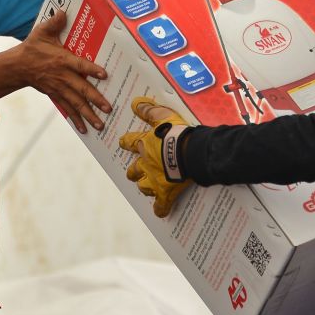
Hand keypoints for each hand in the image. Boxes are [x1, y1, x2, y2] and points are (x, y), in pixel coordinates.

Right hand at [15, 11, 110, 133]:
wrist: (17, 67)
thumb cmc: (32, 48)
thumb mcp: (42, 32)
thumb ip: (54, 22)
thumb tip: (63, 11)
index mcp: (62, 60)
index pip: (79, 65)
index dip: (91, 70)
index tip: (104, 74)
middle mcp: (62, 76)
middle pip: (81, 89)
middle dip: (95, 99)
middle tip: (108, 107)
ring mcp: (58, 88)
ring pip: (76, 103)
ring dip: (88, 114)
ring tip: (100, 125)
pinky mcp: (55, 95)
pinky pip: (67, 109)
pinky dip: (76, 119)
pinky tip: (85, 129)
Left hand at [118, 97, 191, 217]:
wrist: (191, 151)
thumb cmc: (178, 133)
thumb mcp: (163, 115)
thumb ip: (149, 110)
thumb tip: (135, 102)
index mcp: (145, 145)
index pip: (130, 143)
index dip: (126, 143)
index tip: (123, 142)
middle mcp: (146, 164)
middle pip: (133, 170)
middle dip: (134, 171)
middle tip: (136, 170)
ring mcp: (154, 180)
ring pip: (144, 186)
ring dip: (145, 186)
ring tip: (149, 186)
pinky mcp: (166, 192)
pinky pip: (161, 205)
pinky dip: (161, 209)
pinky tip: (161, 212)